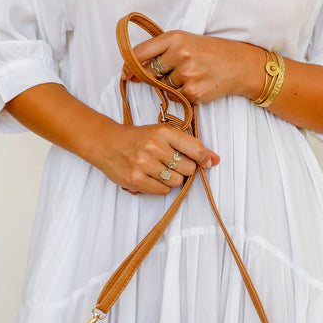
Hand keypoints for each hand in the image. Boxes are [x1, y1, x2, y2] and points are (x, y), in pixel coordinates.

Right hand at [92, 121, 219, 195]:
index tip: (207, 162)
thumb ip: (189, 145)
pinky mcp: (136, 180)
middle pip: (188, 169)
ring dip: (173, 179)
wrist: (107, 144)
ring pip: (176, 181)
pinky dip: (161, 186)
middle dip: (185, 169)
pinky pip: (163, 190)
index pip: (195, 149)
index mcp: (163, 132)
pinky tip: (152, 177)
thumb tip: (215, 159)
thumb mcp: (163, 134)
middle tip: (173, 164)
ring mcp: (144, 164)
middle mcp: (154, 147)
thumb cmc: (139, 138)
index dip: (205, 158)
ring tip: (160, 170)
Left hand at [121, 30, 254, 103]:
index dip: (130, 65)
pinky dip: (183, 94)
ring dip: (171, 85)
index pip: (141, 52)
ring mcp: (187, 75)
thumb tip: (133, 70)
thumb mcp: (185, 42)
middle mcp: (180, 55)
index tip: (125, 73)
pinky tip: (196, 85)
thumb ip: (160, 52)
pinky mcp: (193, 93)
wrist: (237, 66)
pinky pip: (177, 97)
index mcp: (175, 38)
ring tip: (190, 76)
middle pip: (150, 72)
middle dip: (153, 76)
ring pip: (164, 86)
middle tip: (167, 74)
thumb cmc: (208, 53)